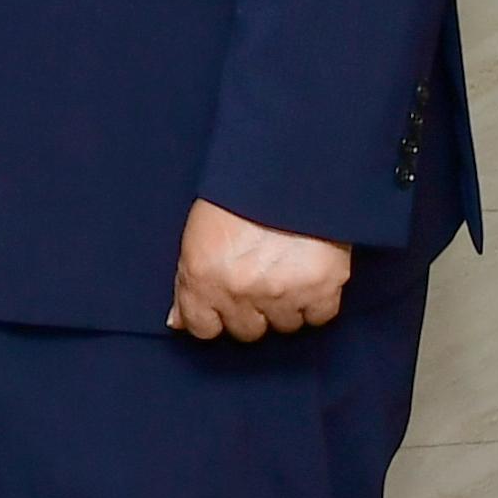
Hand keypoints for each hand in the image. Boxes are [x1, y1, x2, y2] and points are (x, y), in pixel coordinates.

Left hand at [170, 198, 351, 340]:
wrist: (290, 167)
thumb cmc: (239, 193)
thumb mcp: (199, 230)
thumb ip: (187, 279)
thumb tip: (177, 321)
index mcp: (202, 276)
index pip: (202, 327)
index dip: (215, 316)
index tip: (224, 304)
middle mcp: (239, 292)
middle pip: (247, 331)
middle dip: (252, 310)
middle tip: (260, 279)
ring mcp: (281, 294)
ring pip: (284, 326)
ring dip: (286, 305)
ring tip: (287, 269)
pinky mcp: (320, 290)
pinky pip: (319, 317)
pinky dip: (318, 301)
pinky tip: (310, 276)